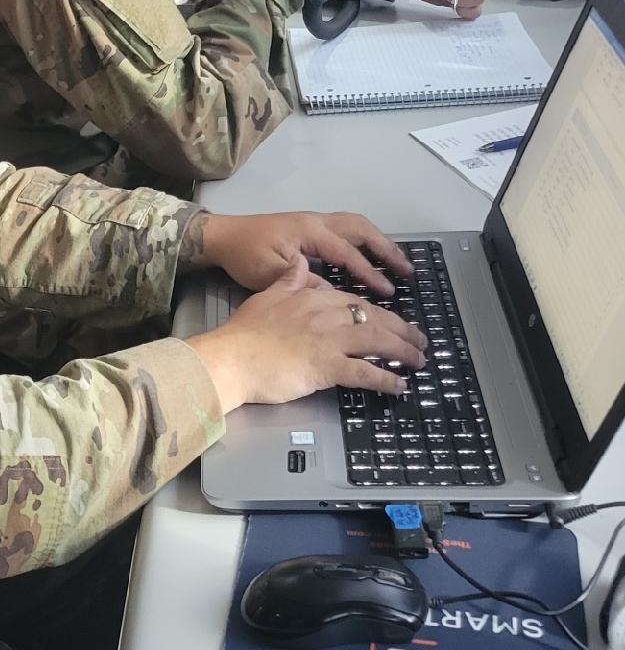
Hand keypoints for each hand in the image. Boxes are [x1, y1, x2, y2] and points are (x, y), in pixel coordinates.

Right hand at [185, 256, 425, 411]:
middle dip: (402, 330)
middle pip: (375, 318)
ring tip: (418, 361)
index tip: (392, 322)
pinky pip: (365, 372)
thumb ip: (287, 280)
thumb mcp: (266, 296)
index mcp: (313, 296)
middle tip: (419, 342)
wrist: (230, 358)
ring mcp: (329, 340)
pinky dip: (386, 379)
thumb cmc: (244, 333)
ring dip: (403, 352)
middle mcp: (327, 315)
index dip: (379, 313)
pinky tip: (399, 386)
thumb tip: (299, 263)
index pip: (356, 301)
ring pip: (377, 341)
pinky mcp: (327, 366)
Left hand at [196, 209, 412, 297]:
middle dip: (386, 248)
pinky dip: (364, 239)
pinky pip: (346, 228)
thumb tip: (332, 295)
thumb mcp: (269, 274)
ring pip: (356, 224)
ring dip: (378, 241)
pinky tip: (371, 255)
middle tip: (406, 269)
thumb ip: (301, 283)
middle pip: (361, 229)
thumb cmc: (244, 254)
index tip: (387, 290)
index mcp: (309, 231)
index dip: (368, 272)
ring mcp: (315, 221)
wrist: (222, 236)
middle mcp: (317, 221)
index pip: (347, 252)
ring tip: (397, 261)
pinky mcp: (310, 227)